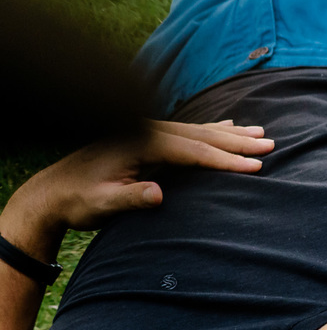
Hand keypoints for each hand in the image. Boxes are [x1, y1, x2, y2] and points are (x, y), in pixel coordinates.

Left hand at [6, 120, 273, 237]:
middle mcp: (145, 130)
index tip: (254, 166)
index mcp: (139, 142)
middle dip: (238, 141)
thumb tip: (158, 193)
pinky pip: (188, 131)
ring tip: (261, 133)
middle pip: (201, 134)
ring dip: (231, 133)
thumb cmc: (78, 201)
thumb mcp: (101, 204)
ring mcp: (146, 131)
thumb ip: (130, 197)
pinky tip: (229, 125)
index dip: (225, 159)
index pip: (191, 150)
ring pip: (198, 130)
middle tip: (271, 144)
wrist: (53, 191)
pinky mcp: (147, 137)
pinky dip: (212, 129)